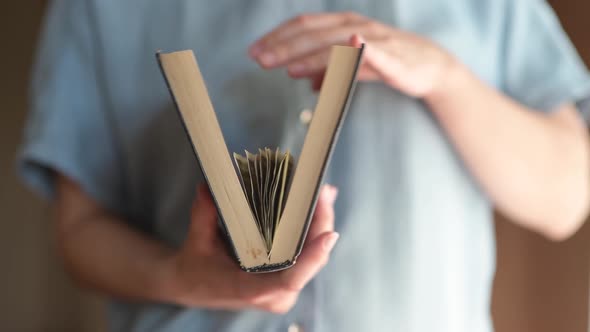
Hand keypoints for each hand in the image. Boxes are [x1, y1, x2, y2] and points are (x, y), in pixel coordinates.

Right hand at [167, 184, 338, 312]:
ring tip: (323, 193)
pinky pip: (307, 254)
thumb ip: (204, 215)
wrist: (193, 285)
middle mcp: (275, 293)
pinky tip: (315, 205)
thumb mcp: (196, 242)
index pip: (290, 279)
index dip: (313, 258)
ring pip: (313, 257)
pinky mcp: (287, 277)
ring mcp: (284, 287)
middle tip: (323, 192)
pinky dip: (312, 229)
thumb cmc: (196, 269)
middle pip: (310, 262)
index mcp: (252, 290)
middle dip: (320, 223)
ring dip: (320, 223)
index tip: (329, 235)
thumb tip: (211, 187)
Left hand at [248, 12, 456, 96]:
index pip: (303, 26)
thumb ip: (329, 71)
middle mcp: (354, 26)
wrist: (430, 66)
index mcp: (342, 25)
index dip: (277, 37)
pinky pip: (368, 55)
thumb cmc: (389, 62)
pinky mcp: (390, 56)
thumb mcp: (352, 67)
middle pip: (313, 34)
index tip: (255, 51)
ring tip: (287, 67)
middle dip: (284, 47)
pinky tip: (343, 50)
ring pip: (334, 44)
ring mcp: (372, 39)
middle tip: (259, 59)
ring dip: (309, 55)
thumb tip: (307, 83)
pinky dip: (353, 53)